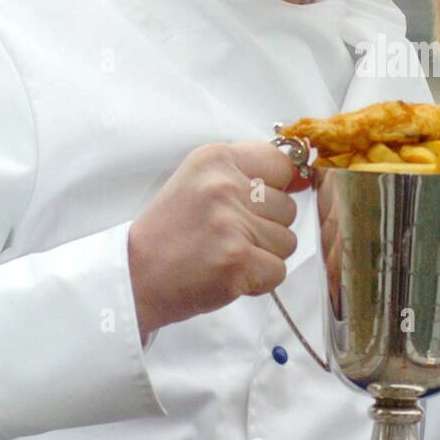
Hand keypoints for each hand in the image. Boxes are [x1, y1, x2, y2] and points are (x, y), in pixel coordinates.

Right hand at [128, 142, 309, 339]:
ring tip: (224, 254)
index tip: (255, 204)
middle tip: (225, 237)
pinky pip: (279, 270)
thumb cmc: (170, 233)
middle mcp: (224, 185)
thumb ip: (250, 175)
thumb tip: (305, 176)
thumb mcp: (200, 184)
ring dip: (263, 255)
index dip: (276, 188)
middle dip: (266, 228)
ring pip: (288, 241)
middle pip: (288, 208)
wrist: (134, 277)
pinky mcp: (238, 260)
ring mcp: (232, 223)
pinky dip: (258, 280)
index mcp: (215, 159)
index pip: (282, 163)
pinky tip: (226, 274)